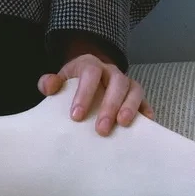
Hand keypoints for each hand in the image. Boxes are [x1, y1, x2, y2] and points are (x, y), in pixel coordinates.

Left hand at [37, 43, 154, 136]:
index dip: (84, 94)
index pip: (90, 74)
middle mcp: (112, 72)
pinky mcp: (137, 95)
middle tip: (101, 130)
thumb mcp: (61, 79)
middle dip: (109, 106)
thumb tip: (48, 87)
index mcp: (91, 65)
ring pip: (134, 89)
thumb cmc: (74, 83)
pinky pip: (145, 100)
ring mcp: (127, 82)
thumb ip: (50, 83)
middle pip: (116, 82)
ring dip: (130, 106)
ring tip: (123, 124)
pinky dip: (146, 110)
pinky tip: (146, 123)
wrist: (89, 76)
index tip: (76, 117)